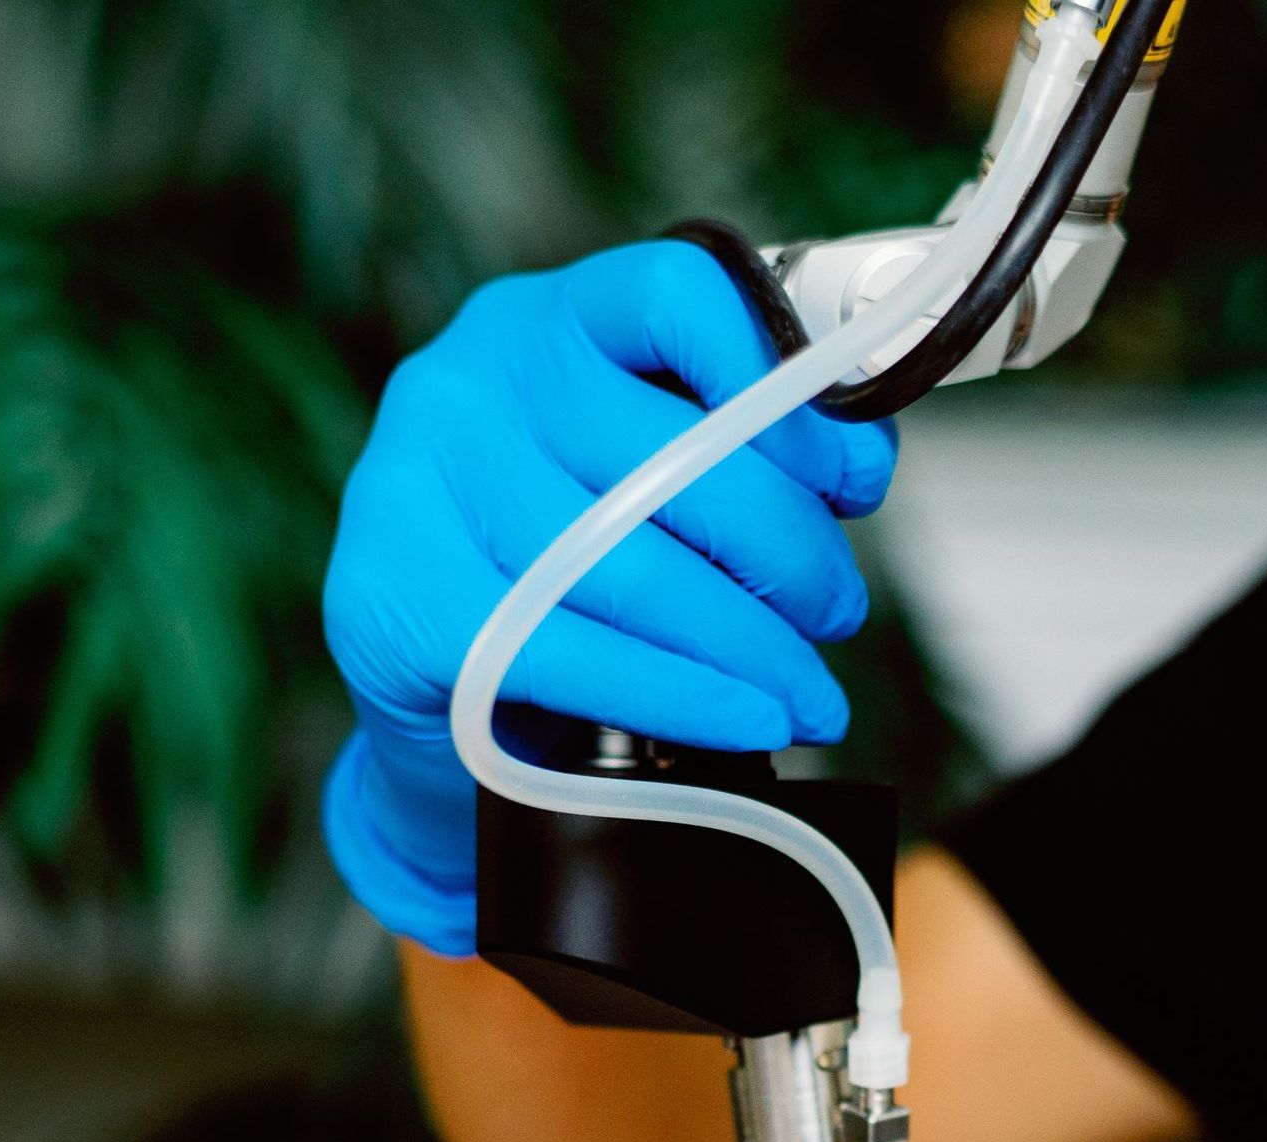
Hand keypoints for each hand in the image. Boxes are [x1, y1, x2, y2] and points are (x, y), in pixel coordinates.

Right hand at [321, 241, 898, 954]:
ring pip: (638, 569)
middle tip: (837, 616)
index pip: (681, 296)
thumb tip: (859, 468)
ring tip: (813, 695)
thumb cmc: (551, 573)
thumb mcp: (626, 478)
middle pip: (680, 456)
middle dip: (792, 553)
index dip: (786, 389)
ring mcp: (421, 487)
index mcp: (542, 321)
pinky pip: (582, 656)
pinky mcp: (407, 604)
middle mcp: (472, 382)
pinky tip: (751, 721)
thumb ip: (721, 447)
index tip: (852, 479)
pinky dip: (688, 697)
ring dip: (755, 648)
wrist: (422, 694)